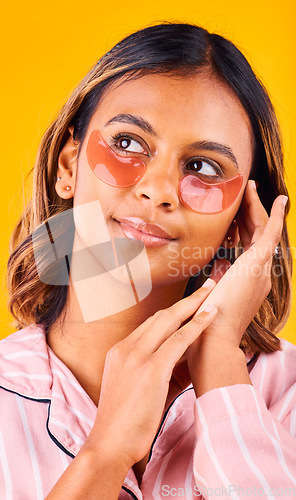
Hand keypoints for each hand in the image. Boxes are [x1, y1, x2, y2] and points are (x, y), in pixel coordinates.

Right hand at [81, 283, 216, 468]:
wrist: (109, 443)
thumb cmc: (125, 421)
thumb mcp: (136, 387)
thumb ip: (158, 370)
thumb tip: (185, 363)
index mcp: (119, 350)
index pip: (150, 324)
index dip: (173, 311)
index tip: (189, 303)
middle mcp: (126, 347)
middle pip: (161, 316)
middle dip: (186, 300)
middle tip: (206, 288)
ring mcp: (137, 356)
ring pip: (170, 321)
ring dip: (194, 305)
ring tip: (211, 293)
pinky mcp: (151, 369)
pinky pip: (179, 340)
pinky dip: (196, 325)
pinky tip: (210, 316)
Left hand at [186, 181, 286, 394]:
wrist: (212, 342)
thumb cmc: (204, 327)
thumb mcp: (208, 299)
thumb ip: (214, 283)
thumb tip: (215, 270)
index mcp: (246, 284)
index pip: (245, 249)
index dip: (240, 231)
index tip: (232, 219)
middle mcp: (258, 276)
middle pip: (254, 236)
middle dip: (249, 214)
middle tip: (246, 193)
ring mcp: (261, 270)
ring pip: (261, 230)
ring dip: (257, 208)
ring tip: (252, 189)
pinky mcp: (258, 265)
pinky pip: (271, 233)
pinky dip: (277, 216)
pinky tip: (282, 200)